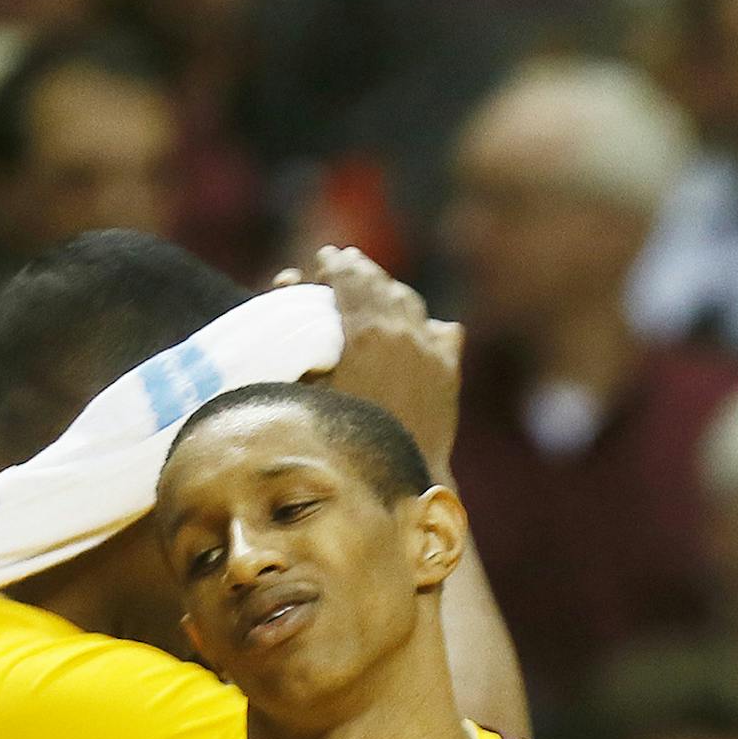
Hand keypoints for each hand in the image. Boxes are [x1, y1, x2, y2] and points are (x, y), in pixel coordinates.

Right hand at [281, 246, 461, 476]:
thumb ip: (296, 328)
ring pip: (411, 303)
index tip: (325, 259)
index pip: (349, 278)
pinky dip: (427, 325)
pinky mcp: (449, 372)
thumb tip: (288, 277)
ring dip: (391, 291)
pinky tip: (420, 326)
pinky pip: (442, 332)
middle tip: (347, 264)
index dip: (334, 265)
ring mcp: (430, 351)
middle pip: (381, 285)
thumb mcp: (305, 382)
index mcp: (365, 332)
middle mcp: (403, 333)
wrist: (397, 479)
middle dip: (361, 272)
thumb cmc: (338, 434)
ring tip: (377, 287)